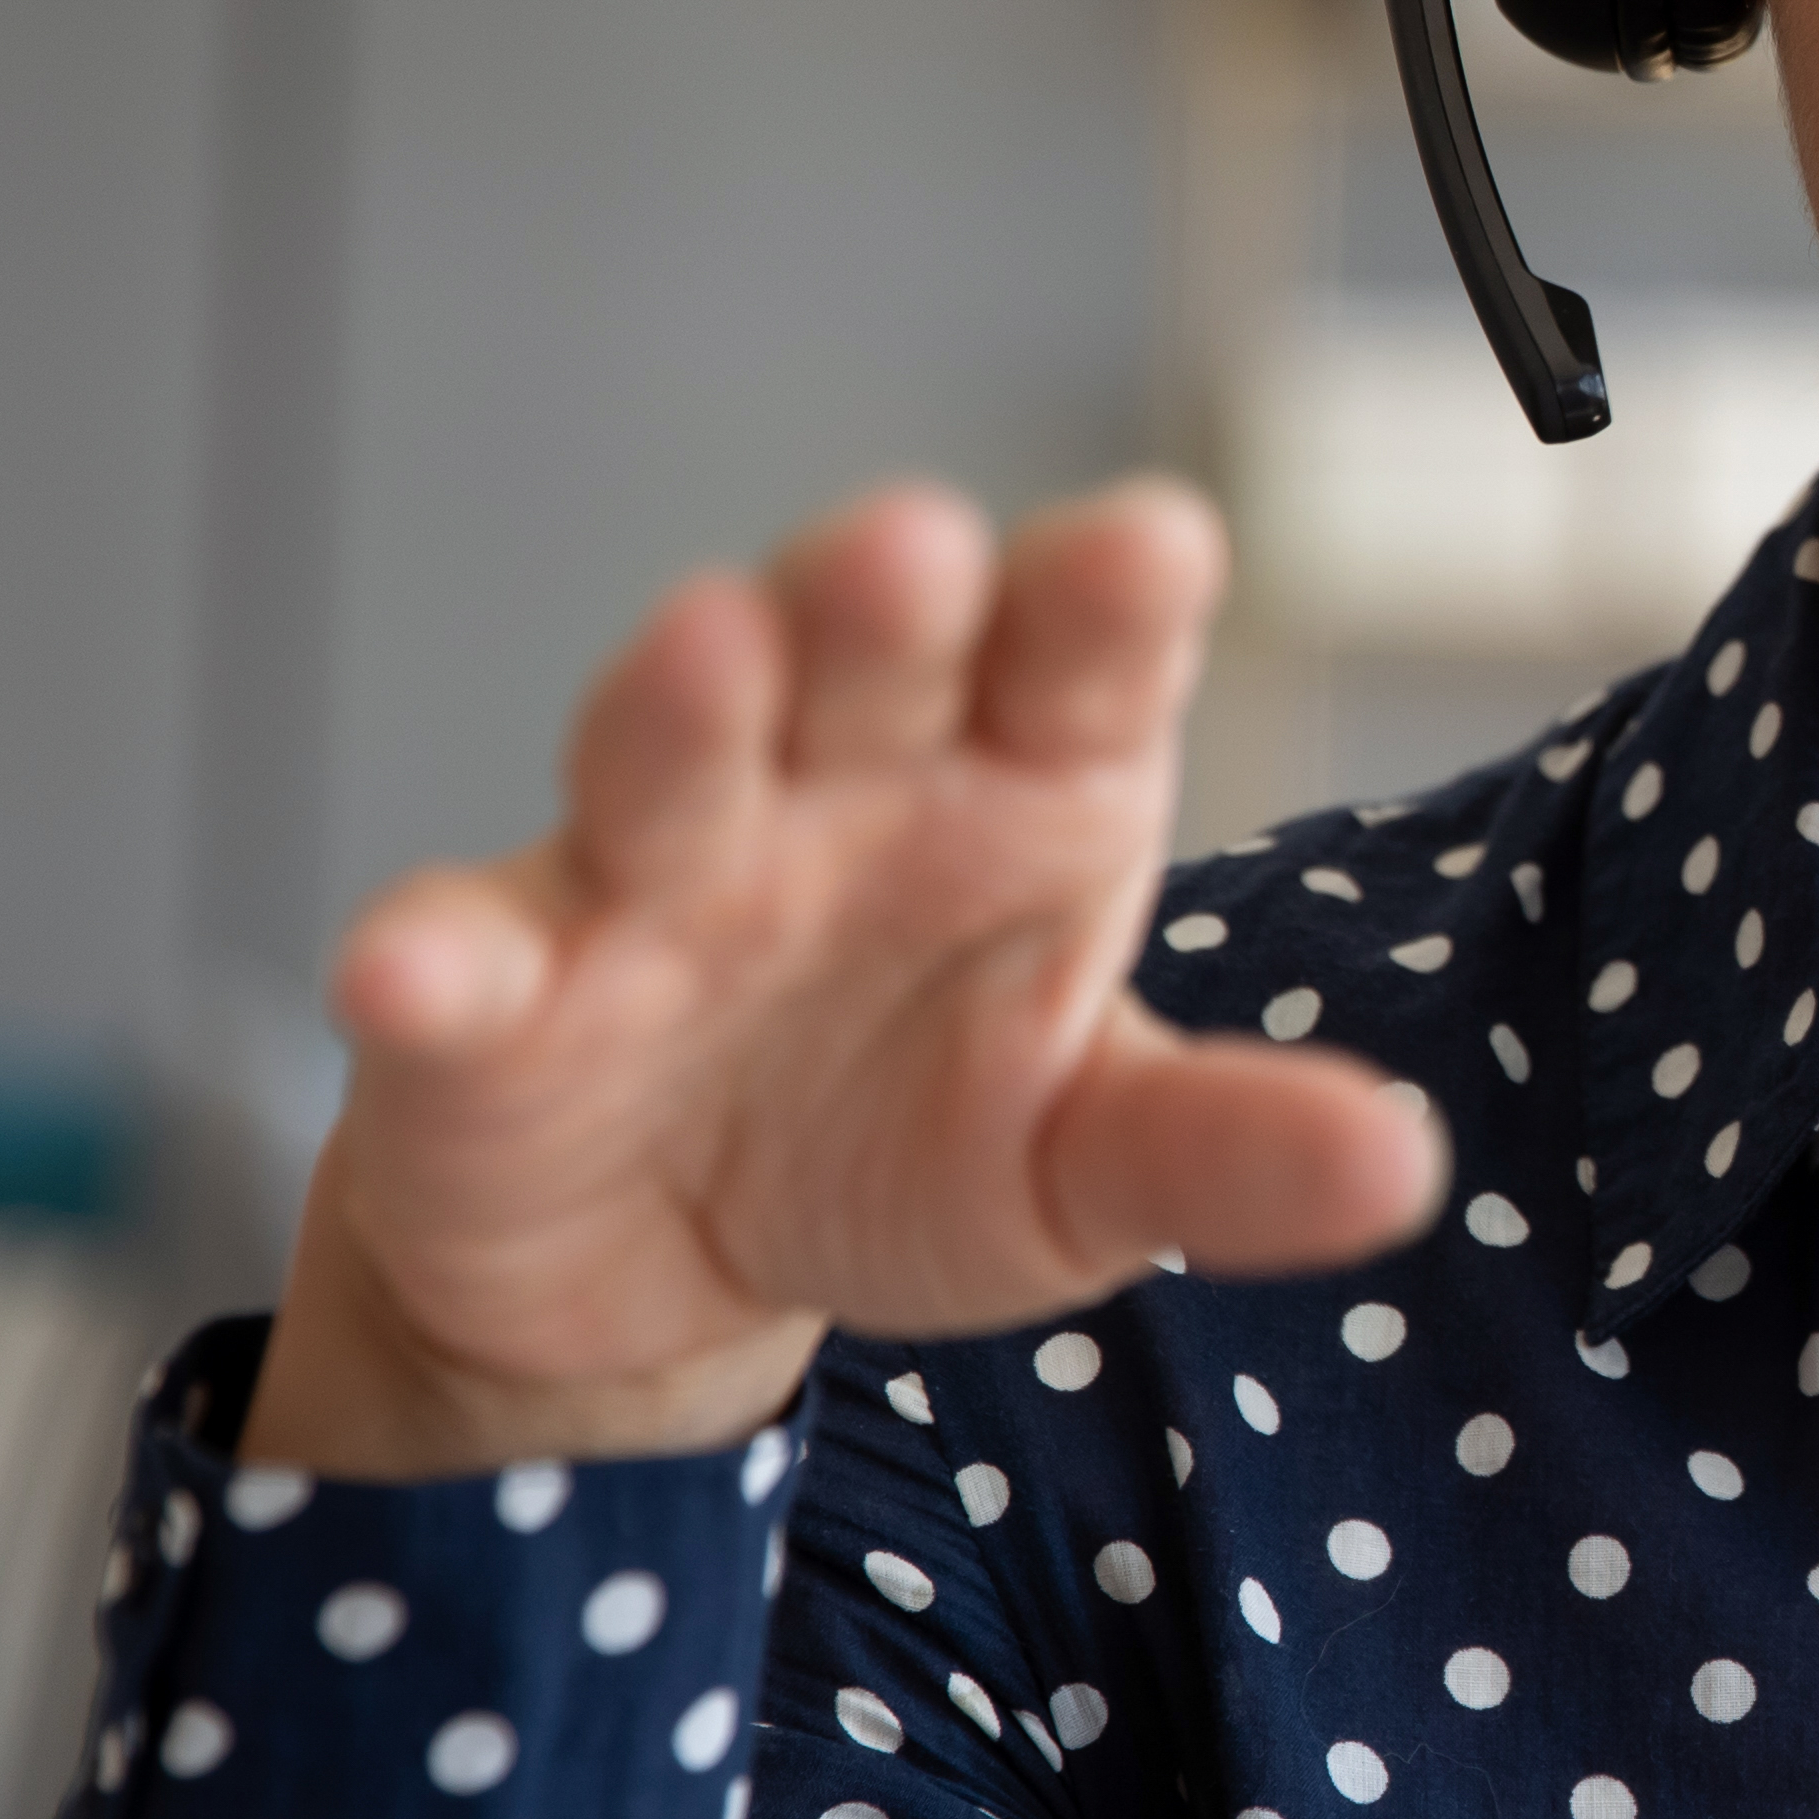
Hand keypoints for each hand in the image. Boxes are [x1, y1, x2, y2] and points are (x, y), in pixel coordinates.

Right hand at [245, 480, 1446, 1478]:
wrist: (674, 1273)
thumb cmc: (909, 1144)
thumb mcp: (1094, 1171)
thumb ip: (1231, 1153)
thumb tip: (1405, 1167)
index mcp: (1020, 786)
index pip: (1079, 658)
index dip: (1108, 597)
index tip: (1154, 550)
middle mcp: (838, 787)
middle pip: (866, 653)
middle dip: (884, 591)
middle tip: (918, 546)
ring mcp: (651, 878)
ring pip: (663, 753)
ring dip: (680, 699)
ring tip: (705, 648)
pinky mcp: (487, 1000)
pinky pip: (457, 962)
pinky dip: (430, 961)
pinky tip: (413, 973)